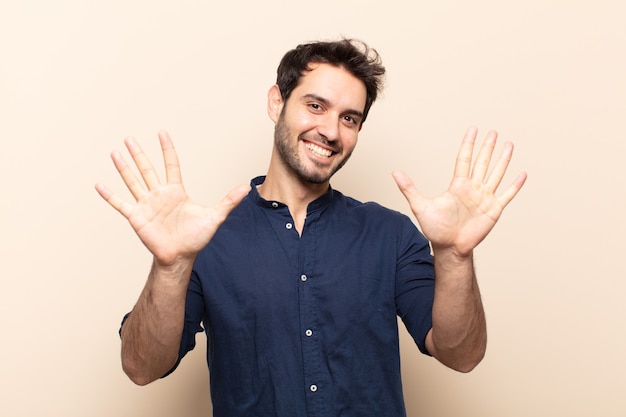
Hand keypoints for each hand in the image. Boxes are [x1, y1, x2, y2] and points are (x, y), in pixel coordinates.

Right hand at [95, 131, 249, 265]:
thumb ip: (228, 201)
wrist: (181, 256)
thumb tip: (246, 188)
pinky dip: (110, 194)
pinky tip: (99, 184)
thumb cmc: (196, 238)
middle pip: (147, 169)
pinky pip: (121, 203)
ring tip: (115, 152)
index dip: (167, 149)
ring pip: (133, 181)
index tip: (162, 132)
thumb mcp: (215, 216)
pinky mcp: (137, 217)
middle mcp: (159, 195)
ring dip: (124, 167)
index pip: (171, 164)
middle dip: (139, 153)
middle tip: (129, 138)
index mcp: (176, 191)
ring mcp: (147, 205)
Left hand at [393, 127, 526, 256]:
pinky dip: (515, 185)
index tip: (473, 130)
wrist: (449, 247)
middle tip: (493, 132)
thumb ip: (409, 188)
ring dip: (502, 160)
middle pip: (482, 163)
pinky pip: (506, 195)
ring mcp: (484, 198)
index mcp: (457, 185)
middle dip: (487, 148)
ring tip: (509, 145)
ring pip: (496, 174)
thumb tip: (395, 172)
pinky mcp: (493, 210)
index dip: (468, 144)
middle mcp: (472, 189)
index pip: (464, 159)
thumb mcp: (420, 206)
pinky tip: (522, 174)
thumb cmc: (435, 229)